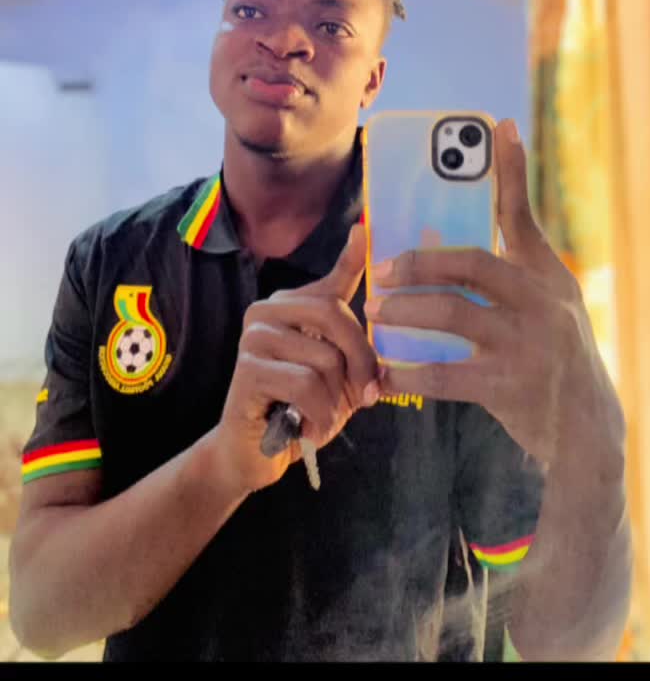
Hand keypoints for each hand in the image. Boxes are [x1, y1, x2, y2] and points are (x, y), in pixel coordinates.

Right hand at [214, 223, 380, 493]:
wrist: (253, 453)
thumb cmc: (301, 408)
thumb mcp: (336, 371)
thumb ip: (352, 339)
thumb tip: (371, 302)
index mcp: (292, 305)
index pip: (333, 277)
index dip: (353, 255)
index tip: (366, 226)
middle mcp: (268, 310)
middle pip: (335, 315)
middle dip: (362, 361)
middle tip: (365, 397)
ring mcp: (253, 337)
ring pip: (324, 358)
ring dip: (336, 401)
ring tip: (324, 417)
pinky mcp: (246, 369)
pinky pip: (305, 385)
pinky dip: (318, 415)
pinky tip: (308, 429)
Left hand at [365, 120, 625, 471]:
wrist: (586, 429)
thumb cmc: (554, 356)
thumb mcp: (551, 305)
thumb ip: (513, 270)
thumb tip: (456, 229)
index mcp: (548, 276)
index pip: (523, 215)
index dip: (510, 170)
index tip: (498, 126)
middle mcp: (542, 303)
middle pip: (471, 264)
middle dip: (418, 262)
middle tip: (381, 268)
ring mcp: (527, 345)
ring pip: (451, 315)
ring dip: (404, 311)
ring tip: (375, 312)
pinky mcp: (509, 387)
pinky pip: (446, 373)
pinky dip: (409, 372)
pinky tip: (384, 372)